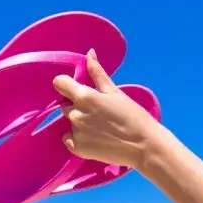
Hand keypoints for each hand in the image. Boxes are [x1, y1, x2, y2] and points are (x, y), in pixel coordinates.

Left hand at [52, 50, 161, 168]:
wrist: (143, 146)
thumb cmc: (132, 116)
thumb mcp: (115, 92)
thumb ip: (97, 73)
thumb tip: (89, 53)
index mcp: (84, 97)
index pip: (59, 83)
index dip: (66, 84)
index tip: (75, 88)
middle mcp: (75, 114)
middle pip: (65, 104)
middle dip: (76, 105)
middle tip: (97, 111)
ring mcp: (75, 133)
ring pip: (69, 122)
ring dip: (78, 121)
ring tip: (99, 126)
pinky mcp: (77, 149)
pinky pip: (69, 139)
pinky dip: (77, 138)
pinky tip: (94, 137)